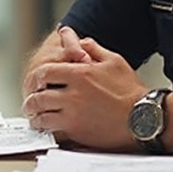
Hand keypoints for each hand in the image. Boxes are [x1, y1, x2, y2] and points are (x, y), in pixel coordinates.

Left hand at [21, 37, 145, 150]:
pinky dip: (44, 127)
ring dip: (34, 114)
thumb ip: (94, 48)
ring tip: (33, 115)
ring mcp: (73, 113)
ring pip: (41, 113)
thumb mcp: (114, 61)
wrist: (143, 117)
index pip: (45, 72)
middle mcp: (73, 93)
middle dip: (31, 97)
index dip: (35, 77)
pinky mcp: (76, 130)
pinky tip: (44, 127)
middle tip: (29, 101)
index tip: (34, 82)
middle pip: (39, 94)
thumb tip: (81, 41)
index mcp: (80, 73)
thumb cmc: (130, 90)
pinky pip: (51, 129)